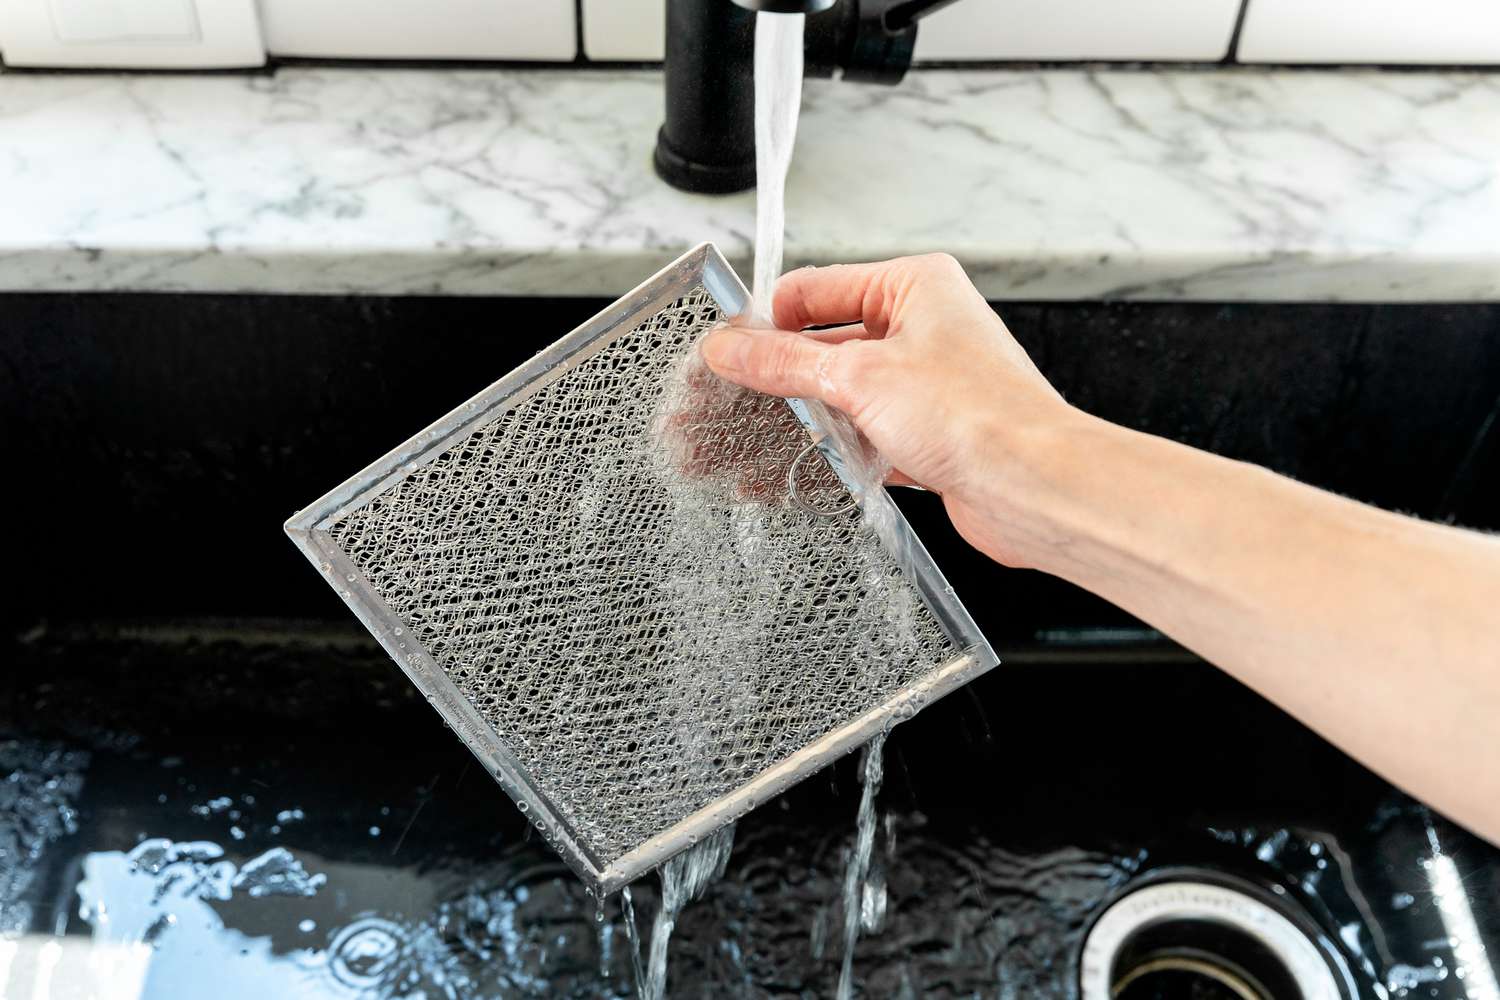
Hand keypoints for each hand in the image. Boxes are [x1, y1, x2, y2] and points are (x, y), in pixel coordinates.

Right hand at [700, 254, 1072, 567]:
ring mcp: (926, 383)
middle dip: (776, 378)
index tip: (726, 351)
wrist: (1034, 487)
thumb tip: (732, 347)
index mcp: (915, 286)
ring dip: (800, 420)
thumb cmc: (979, 415)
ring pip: (843, 394)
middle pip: (826, 344)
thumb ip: (786, 364)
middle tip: (722, 401)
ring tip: (744, 444)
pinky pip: (863, 434)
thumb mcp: (860, 377)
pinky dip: (831, 452)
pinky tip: (791, 472)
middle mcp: (923, 328)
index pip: (818, 289)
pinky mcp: (928, 433)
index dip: (768, 320)